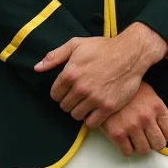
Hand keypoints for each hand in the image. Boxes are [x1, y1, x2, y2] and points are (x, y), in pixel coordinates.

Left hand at [35, 24, 167, 128]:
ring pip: (76, 116)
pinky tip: (95, 110)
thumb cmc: (103, 47)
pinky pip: (91, 123)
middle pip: (64, 106)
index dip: (60, 93)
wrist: (130, 53)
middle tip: (78, 96)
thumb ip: (54, 56)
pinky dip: (91, 119)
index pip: (54, 94)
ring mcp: (94, 99)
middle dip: (69, 102)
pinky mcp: (108, 107)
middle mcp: (80, 88)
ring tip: (86, 103)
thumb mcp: (76, 45)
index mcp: (69, 74)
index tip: (67, 90)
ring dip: (79, 111)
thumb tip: (37, 68)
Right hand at [101, 81, 167, 156]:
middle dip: (153, 142)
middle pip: (159, 144)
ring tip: (134, 137)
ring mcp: (131, 126)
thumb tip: (162, 127)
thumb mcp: (148, 93)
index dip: (165, 134)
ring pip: (144, 151)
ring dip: (140, 146)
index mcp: (157, 107)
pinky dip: (126, 148)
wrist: (103, 84)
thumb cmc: (126, 90)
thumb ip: (157, 110)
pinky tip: (124, 139)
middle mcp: (146, 118)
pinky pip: (127, 152)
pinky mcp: (117, 133)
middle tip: (146, 136)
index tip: (159, 133)